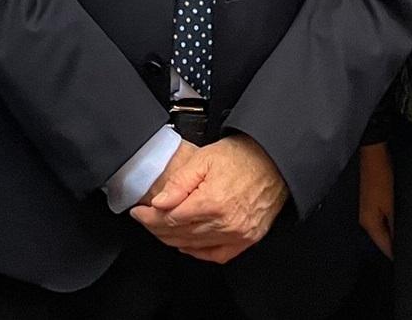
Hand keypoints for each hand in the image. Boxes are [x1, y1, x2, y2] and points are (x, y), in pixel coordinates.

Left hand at [130, 133, 289, 263]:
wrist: (273, 161)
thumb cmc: (242, 157)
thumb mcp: (203, 159)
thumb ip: (179, 183)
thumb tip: (159, 203)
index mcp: (212, 202)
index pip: (170, 219)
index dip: (149, 217)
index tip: (138, 212)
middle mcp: (226, 223)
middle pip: (180, 235)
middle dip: (156, 228)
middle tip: (145, 219)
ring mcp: (238, 234)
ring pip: (195, 246)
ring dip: (173, 239)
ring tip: (160, 228)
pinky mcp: (247, 239)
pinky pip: (216, 254)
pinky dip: (198, 251)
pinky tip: (186, 243)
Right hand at [358, 142, 392, 257]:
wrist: (373, 150)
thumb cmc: (381, 177)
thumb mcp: (390, 205)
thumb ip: (395, 227)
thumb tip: (399, 247)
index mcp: (369, 223)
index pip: (385, 248)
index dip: (398, 256)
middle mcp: (367, 219)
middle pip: (383, 240)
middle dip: (396, 246)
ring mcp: (369, 208)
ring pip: (384, 229)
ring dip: (395, 233)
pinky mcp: (373, 200)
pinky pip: (384, 218)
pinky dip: (392, 222)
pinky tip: (403, 220)